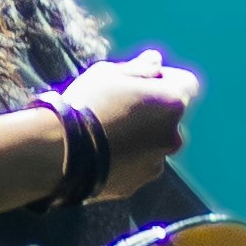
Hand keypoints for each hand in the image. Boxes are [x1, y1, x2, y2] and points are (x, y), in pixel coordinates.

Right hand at [60, 46, 200, 189]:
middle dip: (151, 110)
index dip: (165, 78)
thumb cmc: (86, 105)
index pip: (186, 83)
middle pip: (169, 117)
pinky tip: (98, 154)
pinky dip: (125, 160)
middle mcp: (173, 136)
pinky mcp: (136, 185)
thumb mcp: (109, 74)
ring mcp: (155, 164)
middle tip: (117, 106)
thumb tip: (156, 60)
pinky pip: (136, 167)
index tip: (141, 79)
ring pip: (153, 144)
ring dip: (139, 137)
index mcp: (172, 103)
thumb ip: (139, 68)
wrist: (60, 154)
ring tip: (103, 133)